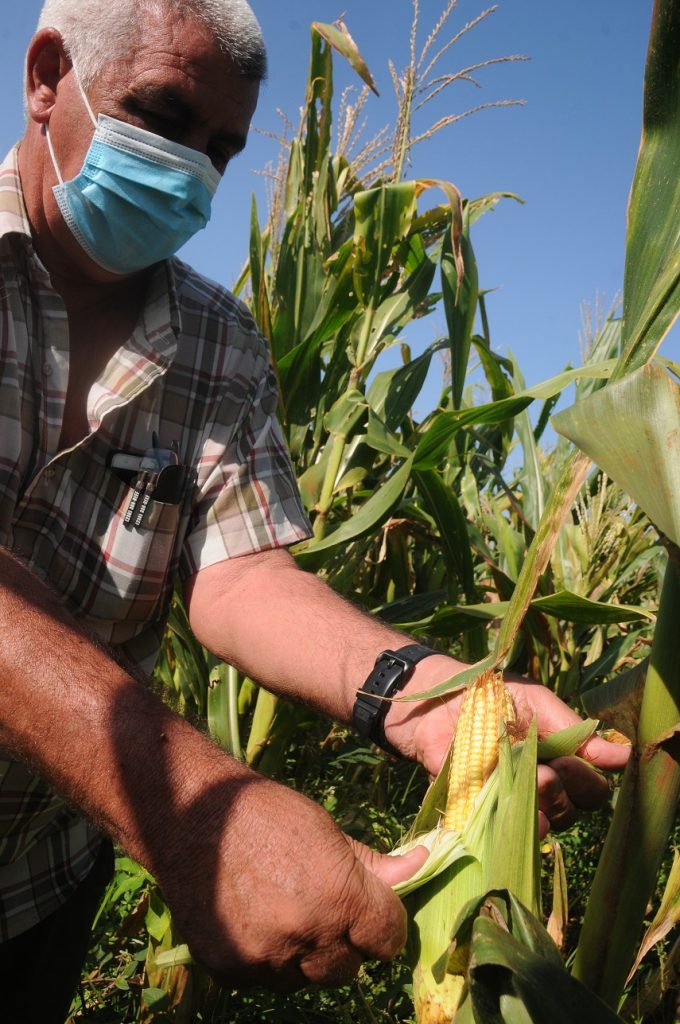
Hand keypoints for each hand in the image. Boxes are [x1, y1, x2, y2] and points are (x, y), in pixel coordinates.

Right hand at [151, 761, 427, 990]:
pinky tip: (255, 918)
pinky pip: (268, 979)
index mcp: (340, 898)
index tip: (375, 912)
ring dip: (308, 954)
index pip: (389, 939)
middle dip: (347, 941)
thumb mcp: (328, 830)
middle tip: (324, 906)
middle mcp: (307, 937)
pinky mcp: (234, 971)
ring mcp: (267, 960)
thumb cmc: (267, 813)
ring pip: (309, 977)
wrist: (192, 816)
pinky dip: (269, 958)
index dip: (385, 924)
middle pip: (350, 966)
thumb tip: (422, 866)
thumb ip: (375, 864)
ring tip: (286, 909)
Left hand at [383, 656, 629, 836]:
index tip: (573, 762)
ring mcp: (506, 803)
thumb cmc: (488, 694)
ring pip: (539, 825)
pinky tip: (500, 808)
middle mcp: (537, 789)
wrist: (432, 697)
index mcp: (559, 762)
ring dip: (537, 807)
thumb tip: (623, 755)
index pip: (591, 791)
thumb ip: (574, 731)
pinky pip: (493, 832)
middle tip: (544, 771)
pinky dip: (500, 823)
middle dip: (561, 792)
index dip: (587, 781)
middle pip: (570, 812)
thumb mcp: (535, 702)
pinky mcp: (473, 813)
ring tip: (525, 781)